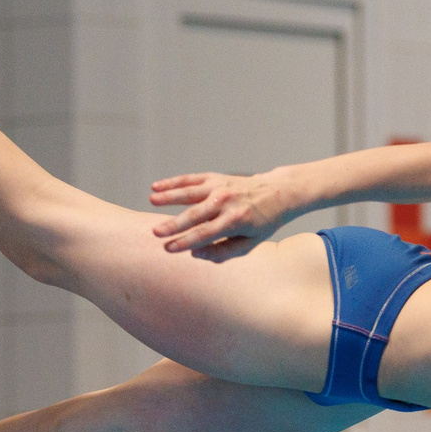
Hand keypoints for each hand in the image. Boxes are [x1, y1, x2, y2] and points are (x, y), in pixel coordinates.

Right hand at [148, 170, 293, 253]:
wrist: (278, 191)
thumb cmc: (262, 223)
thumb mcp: (250, 243)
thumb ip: (223, 252)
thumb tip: (195, 254)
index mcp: (236, 220)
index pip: (206, 234)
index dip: (186, 242)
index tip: (168, 249)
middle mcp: (227, 202)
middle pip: (196, 215)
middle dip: (174, 224)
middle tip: (155, 233)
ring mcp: (221, 187)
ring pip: (190, 192)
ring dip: (170, 196)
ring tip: (152, 200)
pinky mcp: (216, 177)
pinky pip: (191, 179)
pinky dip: (173, 182)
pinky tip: (156, 187)